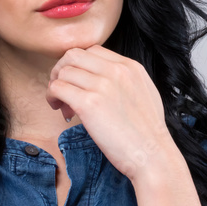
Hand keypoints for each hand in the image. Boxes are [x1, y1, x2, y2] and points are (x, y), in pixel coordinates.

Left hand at [46, 45, 175, 182]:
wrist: (152, 154)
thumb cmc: (148, 132)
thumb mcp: (144, 92)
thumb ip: (125, 80)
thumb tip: (100, 79)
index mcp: (130, 66)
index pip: (92, 50)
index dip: (79, 65)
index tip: (78, 83)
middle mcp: (116, 70)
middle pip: (73, 55)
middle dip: (62, 70)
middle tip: (63, 91)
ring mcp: (102, 85)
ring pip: (63, 72)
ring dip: (56, 87)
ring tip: (64, 106)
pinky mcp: (89, 104)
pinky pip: (58, 88)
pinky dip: (53, 97)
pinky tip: (61, 110)